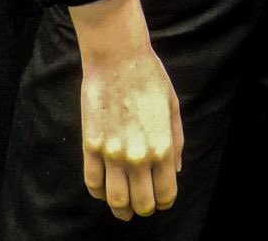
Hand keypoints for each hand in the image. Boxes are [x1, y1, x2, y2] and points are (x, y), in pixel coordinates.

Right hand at [68, 0, 184, 220]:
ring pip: (115, 199)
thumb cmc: (149, 77)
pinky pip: (92, 181)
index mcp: (162, 147)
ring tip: (124, 209)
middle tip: (144, 205)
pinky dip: (99, 192)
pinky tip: (105, 190)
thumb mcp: (173, 108)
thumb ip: (176, 142)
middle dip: (145, 208)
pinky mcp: (90, 145)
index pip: (165, 192)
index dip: (165, 202)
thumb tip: (175, 170)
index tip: (162, 200)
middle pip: (141, 202)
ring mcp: (112, 153)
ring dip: (121, 209)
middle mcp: (138, 155)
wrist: (117, 57)